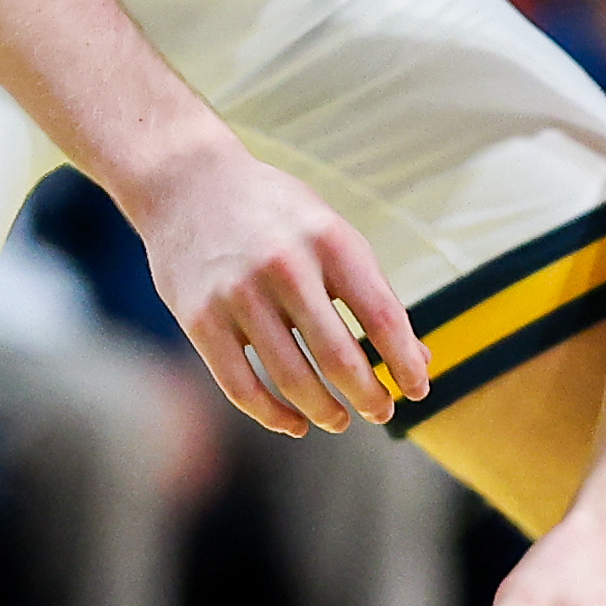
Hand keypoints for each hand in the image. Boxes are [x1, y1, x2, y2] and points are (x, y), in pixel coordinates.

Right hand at [134, 145, 429, 434]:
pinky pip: (241, 387)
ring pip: (292, 380)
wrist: (187, 182)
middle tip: (380, 412)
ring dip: (324, 412)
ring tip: (338, 420)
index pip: (383, 318)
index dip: (405, 364)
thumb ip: (373, 293)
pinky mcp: (200, 319)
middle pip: (340, 358)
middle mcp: (285, 266)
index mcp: (330, 241)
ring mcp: (238, 294)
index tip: (417, 390)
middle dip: (369, 398)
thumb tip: (419, 362)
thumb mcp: (331, 234)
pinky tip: (293, 423)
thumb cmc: (276, 214)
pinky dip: (273, 415)